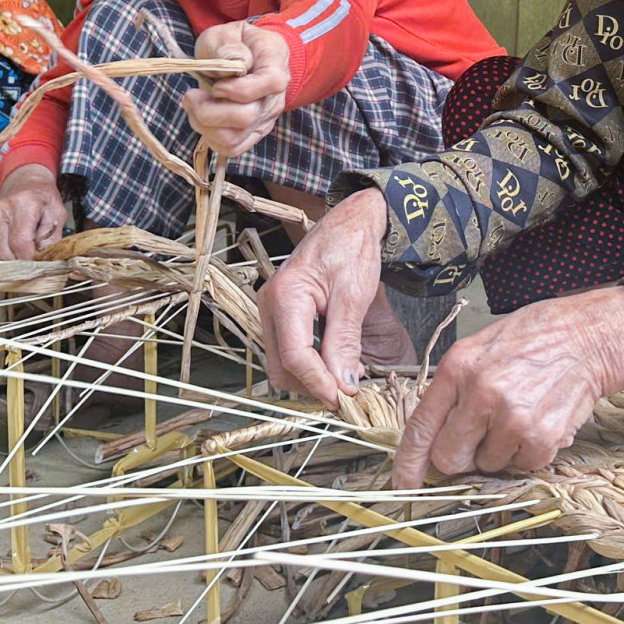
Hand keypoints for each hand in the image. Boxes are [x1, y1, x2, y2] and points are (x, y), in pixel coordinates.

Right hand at [0, 164, 66, 259]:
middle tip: (31, 257)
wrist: (24, 184)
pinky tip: (10, 243)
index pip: (20, 242)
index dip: (29, 259)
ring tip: (21, 246)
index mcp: (22, 204)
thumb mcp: (58, 214)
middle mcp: (0, 210)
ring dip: (10, 258)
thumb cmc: (42, 199)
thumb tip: (42, 260)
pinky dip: (1, 254)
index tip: (37, 263)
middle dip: (20, 262)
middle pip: (4, 253)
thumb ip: (52, 238)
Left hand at [183, 21, 289, 157]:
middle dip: (209, 110)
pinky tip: (202, 119)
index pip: (270, 83)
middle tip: (191, 96)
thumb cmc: (235, 44)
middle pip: (247, 117)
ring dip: (204, 125)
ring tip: (194, 106)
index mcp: (276, 65)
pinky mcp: (252, 134)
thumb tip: (234, 63)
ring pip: (234, 138)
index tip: (216, 85)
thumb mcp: (227, 34)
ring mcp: (265, 119)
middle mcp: (274, 97)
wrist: (244, 58)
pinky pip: (232, 149)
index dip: (239, 89)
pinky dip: (210, 138)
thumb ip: (229, 46)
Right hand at [259, 188, 388, 401]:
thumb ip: (345, 342)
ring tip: (345, 381)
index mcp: (285, 296)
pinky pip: (288, 351)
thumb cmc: (352, 248)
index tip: (344, 399)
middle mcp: (269, 305)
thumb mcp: (353, 296)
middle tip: (347, 395)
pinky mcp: (281, 315)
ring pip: (282, 364)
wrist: (350, 223)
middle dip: (313, 386)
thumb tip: (343, 385)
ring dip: (311, 379)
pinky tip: (335, 366)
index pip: (294, 356)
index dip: (318, 383)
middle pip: (282, 366)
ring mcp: (271, 310)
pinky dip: (310, 366)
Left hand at [392, 286, 623, 488]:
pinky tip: (538, 421)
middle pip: (450, 458)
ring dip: (499, 451)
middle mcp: (481, 394)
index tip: (403, 482)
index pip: (421, 427)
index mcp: (458, 368)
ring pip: (487, 465)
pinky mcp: (541, 438)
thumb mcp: (479, 348)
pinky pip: (521, 466)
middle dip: (461, 456)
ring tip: (519, 416)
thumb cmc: (534, 338)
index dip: (409, 462)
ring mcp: (512, 419)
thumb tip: (433, 436)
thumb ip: (453, 390)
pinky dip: (528, 453)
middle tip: (481, 437)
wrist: (589, 336)